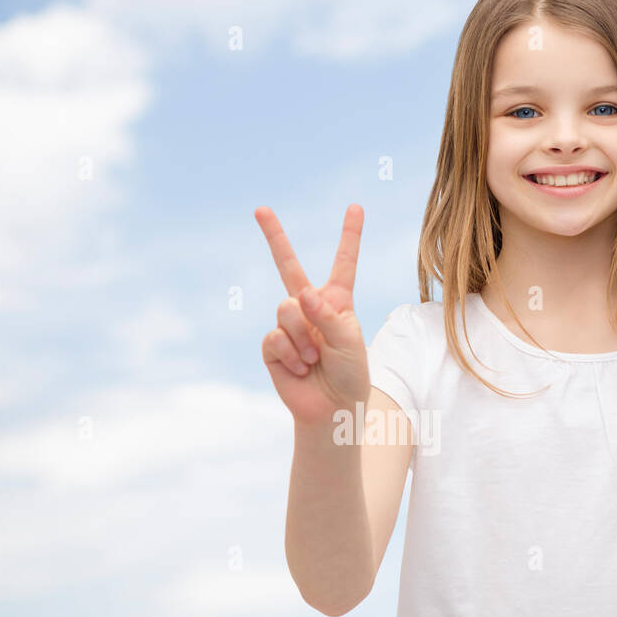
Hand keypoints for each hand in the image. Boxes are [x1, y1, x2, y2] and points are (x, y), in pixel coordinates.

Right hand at [256, 203, 369, 425]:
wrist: (331, 410)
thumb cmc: (349, 375)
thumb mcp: (349, 342)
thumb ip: (328, 315)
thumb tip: (301, 294)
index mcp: (337, 302)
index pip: (344, 263)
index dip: (350, 235)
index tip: (356, 206)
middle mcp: (311, 308)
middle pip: (288, 266)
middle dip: (274, 237)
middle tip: (261, 209)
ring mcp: (289, 326)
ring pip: (285, 310)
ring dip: (302, 338)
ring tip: (314, 360)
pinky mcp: (272, 346)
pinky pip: (274, 337)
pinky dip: (290, 355)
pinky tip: (300, 369)